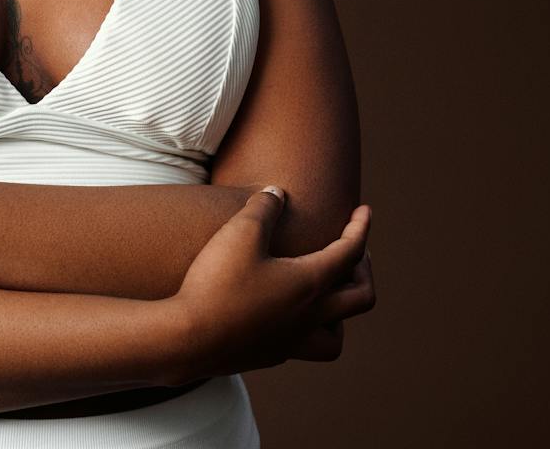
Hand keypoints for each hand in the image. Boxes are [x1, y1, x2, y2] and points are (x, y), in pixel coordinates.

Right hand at [168, 189, 375, 381]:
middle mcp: (308, 316)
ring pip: (335, 338)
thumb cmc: (216, 283)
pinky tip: (285, 314)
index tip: (364, 211)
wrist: (185, 339)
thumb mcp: (240, 232)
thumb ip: (263, 207)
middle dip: (364, 271)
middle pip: (361, 298)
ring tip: (327, 295)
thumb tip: (277, 193)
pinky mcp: (268, 356)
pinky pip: (302, 346)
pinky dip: (305, 329)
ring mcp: (290, 342)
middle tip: (356, 254)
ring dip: (341, 315)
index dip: (361, 227)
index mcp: (310, 283)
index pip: (351, 252)